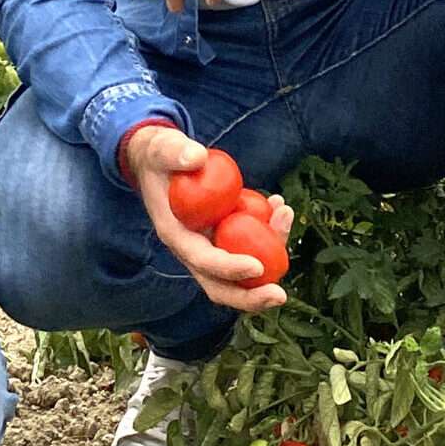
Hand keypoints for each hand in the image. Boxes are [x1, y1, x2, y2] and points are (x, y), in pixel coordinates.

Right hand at [122, 124, 295, 314]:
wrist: (158, 162)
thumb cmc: (160, 156)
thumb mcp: (161, 148)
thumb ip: (175, 152)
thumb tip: (198, 157)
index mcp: (175, 234)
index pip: (201, 260)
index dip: (228, 268)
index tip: (256, 266)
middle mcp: (192, 248)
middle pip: (220, 285)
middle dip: (250, 297)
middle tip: (280, 295)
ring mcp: (210, 245)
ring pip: (241, 270)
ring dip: (270, 253)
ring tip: (286, 216)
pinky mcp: (224, 236)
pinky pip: (250, 244)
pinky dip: (269, 232)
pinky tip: (280, 206)